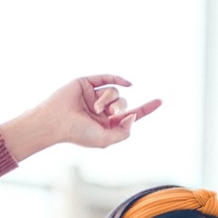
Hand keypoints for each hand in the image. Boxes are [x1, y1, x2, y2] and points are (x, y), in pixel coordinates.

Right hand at [0, 75, 161, 160]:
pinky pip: (108, 78)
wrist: (57, 121)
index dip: (146, 108)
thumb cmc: (78, 133)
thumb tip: (133, 115)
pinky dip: (118, 79)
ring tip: (94, 108)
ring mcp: (94, 95)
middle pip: (123, 104)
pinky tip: (128, 83)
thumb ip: (124, 132)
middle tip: (109, 113)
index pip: (130, 115)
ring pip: (115, 92)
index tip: (160, 101)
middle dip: (119, 108)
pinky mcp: (88, 83)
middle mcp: (102, 109)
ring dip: (108, 100)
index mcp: (107, 124)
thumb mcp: (106, 140)